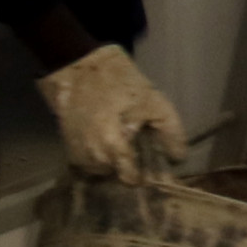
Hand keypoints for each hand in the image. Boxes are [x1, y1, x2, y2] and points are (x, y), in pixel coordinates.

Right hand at [37, 44, 185, 178]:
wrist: (76, 66)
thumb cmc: (117, 81)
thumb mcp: (152, 101)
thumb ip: (170, 132)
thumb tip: (178, 158)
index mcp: (112, 149)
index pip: (131, 180)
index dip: (145, 175)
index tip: (154, 167)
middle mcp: (91, 158)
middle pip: (117, 175)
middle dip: (128, 163)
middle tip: (136, 142)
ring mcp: (77, 154)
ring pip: (102, 168)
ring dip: (112, 159)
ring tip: (120, 136)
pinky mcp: (68, 146)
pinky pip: (89, 159)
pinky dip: (98, 151)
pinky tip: (105, 133)